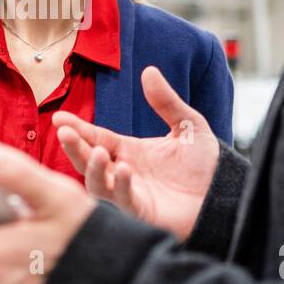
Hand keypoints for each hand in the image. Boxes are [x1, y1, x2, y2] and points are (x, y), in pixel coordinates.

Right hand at [52, 65, 218, 240]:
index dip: (77, 128)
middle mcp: (123, 172)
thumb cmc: (206, 165)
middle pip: (89, 160)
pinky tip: (126, 170)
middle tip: (65, 134)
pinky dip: (121, 186)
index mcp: (128, 150)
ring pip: (99, 184)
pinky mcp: (141, 212)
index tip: (59, 118)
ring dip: (94, 169)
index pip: (96, 137)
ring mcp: (129, 193)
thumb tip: (149, 71)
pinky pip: (124, 201)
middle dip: (75, 148)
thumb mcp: (187, 125)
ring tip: (99, 152)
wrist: (224, 194)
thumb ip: (166, 101)